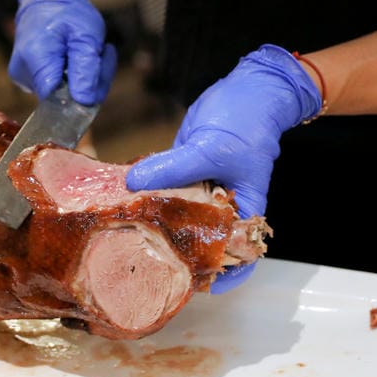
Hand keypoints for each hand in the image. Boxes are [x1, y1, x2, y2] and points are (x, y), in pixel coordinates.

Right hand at [8, 0, 116, 104]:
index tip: (98, 66)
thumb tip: (85, 102)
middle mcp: (23, 72)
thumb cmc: (68, 12)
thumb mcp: (87, 35)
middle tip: (101, 52)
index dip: (84, 94)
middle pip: (65, 99)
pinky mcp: (27, 79)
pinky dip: (74, 77)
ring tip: (88, 50)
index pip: (60, 100)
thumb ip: (86, 70)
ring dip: (85, 78)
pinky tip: (77, 57)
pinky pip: (58, 90)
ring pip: (64, 96)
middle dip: (91, 81)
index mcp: (35, 59)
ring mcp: (22, 77)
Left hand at [125, 44, 321, 292]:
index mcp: (242, 208)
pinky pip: (164, 185)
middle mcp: (221, 205)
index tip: (201, 288)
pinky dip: (148, 190)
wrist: (250, 88)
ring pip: (177, 212)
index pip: (237, 255)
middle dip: (178, 252)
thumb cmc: (248, 123)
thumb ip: (173, 167)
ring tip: (129, 235)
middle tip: (149, 263)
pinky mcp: (185, 168)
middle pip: (201, 238)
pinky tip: (126, 198)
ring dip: (157, 220)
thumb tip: (134, 182)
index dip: (223, 277)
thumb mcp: (211, 148)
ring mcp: (201, 187)